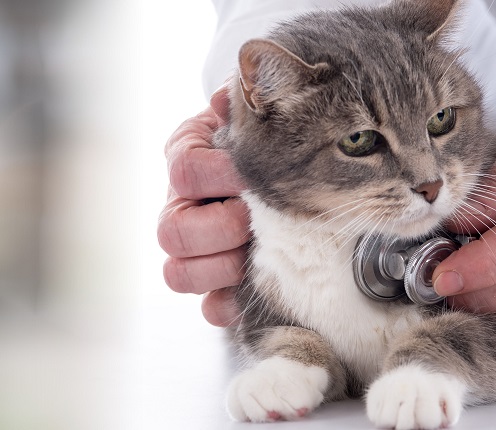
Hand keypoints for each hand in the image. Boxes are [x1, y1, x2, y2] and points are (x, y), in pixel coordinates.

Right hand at [158, 85, 247, 326]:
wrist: (268, 161)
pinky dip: (226, 305)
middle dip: (221, 229)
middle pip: (172, 231)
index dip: (221, 177)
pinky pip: (206, 305)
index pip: (185, 171)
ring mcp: (190, 247)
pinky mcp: (212, 280)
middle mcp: (178, 204)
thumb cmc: (260, 138)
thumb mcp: (251, 115)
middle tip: (254, 223)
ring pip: (178, 273)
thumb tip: (230, 99)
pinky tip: (248, 294)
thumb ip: (243, 107)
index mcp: (186, 158)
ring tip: (254, 256)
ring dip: (221, 269)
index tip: (253, 177)